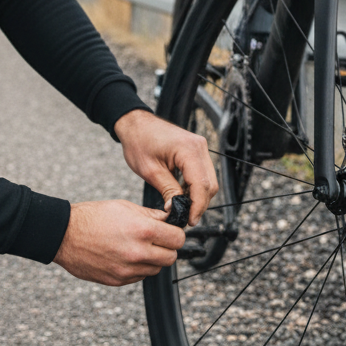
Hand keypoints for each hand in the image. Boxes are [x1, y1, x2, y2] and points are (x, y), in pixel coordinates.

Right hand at [53, 200, 186, 285]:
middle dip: (167, 248)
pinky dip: (138, 268)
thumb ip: (151, 216)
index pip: (178, 239)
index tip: (170, 231)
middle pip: (171, 257)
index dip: (175, 234)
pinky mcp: (118, 280)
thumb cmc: (92, 217)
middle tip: (156, 240)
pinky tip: (125, 256)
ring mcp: (128, 270)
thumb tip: (170, 220)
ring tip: (138, 247)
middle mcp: (138, 252)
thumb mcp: (124, 207)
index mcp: (143, 230)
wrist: (63, 235)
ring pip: (156, 269)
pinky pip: (140, 277)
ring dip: (153, 259)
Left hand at [113, 109, 218, 224]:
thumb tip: (177, 210)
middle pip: (210, 184)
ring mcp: (200, 148)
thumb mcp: (151, 171)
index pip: (202, 185)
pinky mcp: (197, 151)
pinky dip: (195, 187)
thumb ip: (168, 191)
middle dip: (199, 204)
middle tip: (185, 218)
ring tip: (181, 207)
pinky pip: (203, 174)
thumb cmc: (139, 141)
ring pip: (209, 181)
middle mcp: (200, 147)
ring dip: (198, 196)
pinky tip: (182, 194)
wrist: (135, 123)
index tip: (190, 221)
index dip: (198, 207)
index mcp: (189, 150)